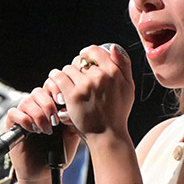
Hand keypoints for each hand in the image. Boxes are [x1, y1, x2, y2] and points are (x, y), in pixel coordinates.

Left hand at [7, 44, 133, 174]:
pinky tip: (55, 81)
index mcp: (114, 72)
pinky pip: (59, 77)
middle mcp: (100, 76)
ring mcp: (85, 85)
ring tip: (67, 83)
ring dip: (66, 74)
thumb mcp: (128, 87)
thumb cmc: (118, 113)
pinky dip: (55, 78)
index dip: (88, 53)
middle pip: (81, 60)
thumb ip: (124, 66)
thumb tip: (114, 48)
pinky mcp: (72, 95)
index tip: (84, 57)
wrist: (107, 135)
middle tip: (76, 77)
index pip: (96, 51)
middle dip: (77, 67)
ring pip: (69, 68)